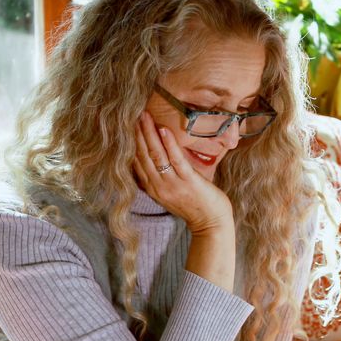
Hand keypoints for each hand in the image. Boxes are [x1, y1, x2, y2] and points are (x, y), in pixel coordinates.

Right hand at [132, 111, 232, 234]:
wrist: (211, 225)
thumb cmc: (195, 207)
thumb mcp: (171, 194)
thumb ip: (162, 179)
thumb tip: (158, 159)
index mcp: (153, 189)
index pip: (137, 162)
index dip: (132, 143)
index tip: (129, 126)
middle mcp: (159, 187)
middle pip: (143, 156)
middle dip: (138, 134)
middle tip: (134, 115)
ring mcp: (173, 185)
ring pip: (156, 155)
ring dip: (150, 134)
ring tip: (145, 117)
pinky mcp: (188, 182)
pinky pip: (176, 160)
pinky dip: (169, 144)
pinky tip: (164, 130)